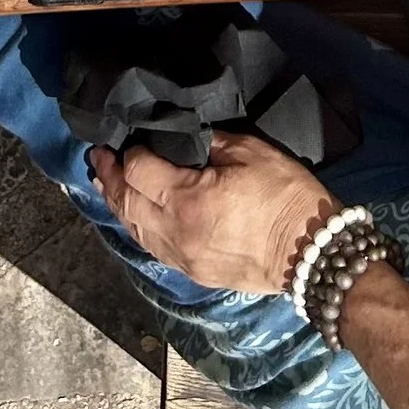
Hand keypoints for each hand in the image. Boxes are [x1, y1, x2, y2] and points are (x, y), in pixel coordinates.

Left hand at [87, 131, 332, 298]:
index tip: (125, 139)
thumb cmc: (284, 195)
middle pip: (127, 204)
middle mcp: (175, 232)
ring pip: (135, 231)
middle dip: (110, 179)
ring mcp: (182, 257)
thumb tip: (184, 136)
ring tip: (106, 185)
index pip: (139, 171)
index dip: (130, 153)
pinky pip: (153, 248)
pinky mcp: (193, 273)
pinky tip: (135, 217)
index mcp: (187, 199)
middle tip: (99, 158)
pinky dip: (138, 228)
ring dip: (118, 206)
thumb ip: (209, 142)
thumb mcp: (250, 152)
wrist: (309, 253)